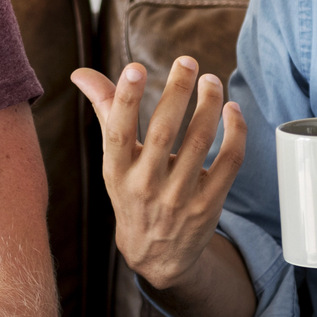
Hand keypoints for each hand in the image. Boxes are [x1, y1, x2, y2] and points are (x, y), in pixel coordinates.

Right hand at [71, 58, 245, 289]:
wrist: (156, 255)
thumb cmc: (132, 194)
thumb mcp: (113, 161)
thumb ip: (105, 112)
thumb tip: (81, 74)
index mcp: (117, 171)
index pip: (118, 132)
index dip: (126, 99)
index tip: (134, 68)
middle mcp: (146, 185)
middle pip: (164, 133)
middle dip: (176, 92)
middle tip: (187, 61)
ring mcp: (179, 197)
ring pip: (200, 142)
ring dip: (209, 105)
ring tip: (211, 81)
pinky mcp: (209, 204)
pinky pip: (229, 162)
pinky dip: (234, 132)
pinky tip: (231, 111)